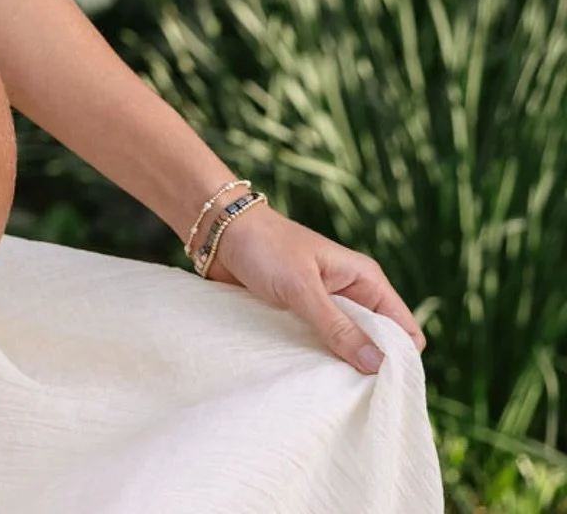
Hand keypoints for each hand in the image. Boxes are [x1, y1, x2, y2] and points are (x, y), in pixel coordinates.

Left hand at [209, 203, 425, 374]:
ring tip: (329, 390)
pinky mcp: (303, 317)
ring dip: (341, 368)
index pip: (405, 328)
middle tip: (354, 395)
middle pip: (380, 345)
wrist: (221, 232)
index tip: (383, 387)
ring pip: (349, 349)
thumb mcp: (302, 289)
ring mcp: (327, 307)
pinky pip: (322, 347)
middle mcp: (352, 295)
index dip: (400, 359)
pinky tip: (308, 378)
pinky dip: (319, 361)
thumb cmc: (264, 248)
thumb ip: (337, 326)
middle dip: (370, 369)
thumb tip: (377, 365)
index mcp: (365, 279)